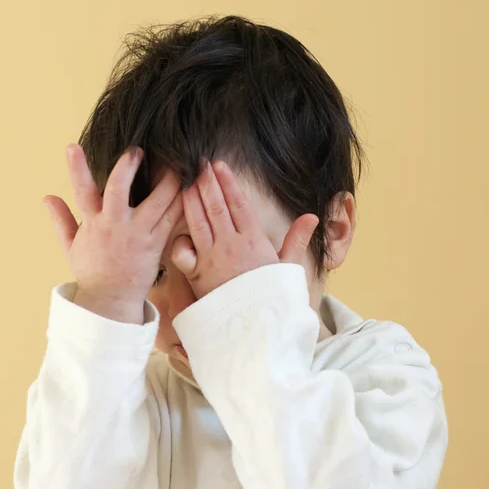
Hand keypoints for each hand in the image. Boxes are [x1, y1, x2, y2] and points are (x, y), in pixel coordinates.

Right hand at [43, 144, 182, 322]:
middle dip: (126, 167)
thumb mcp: (71, 247)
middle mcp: (116, 226)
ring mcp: (138, 234)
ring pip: (156, 202)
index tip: (72, 146)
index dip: (76, 168)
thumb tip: (47, 197)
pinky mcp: (157, 244)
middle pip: (118, 191)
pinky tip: (190, 186)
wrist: (112, 301)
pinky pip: (172, 218)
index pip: (81, 192)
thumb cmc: (92, 272)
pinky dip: (181, 201)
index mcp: (94, 223)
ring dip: (167, 180)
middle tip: (136, 149)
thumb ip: (61, 220)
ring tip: (177, 161)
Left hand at [170, 159, 318, 299]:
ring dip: (191, 200)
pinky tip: (177, 223)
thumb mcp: (289, 267)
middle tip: (198, 163)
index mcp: (253, 240)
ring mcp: (211, 258)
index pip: (238, 204)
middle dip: (206, 183)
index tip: (219, 165)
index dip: (228, 183)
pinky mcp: (196, 274)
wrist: (255, 325)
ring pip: (198, 222)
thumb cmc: (272, 296)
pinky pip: (183, 252)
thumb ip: (296, 240)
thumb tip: (312, 217)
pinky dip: (179, 238)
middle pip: (216, 207)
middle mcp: (230, 245)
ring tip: (185, 181)